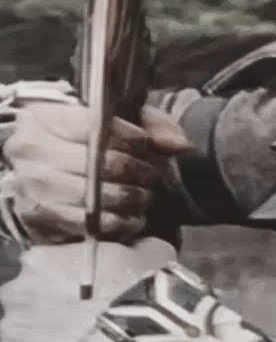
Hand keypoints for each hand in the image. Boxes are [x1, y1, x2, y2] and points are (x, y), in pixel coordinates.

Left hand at [0, 238, 176, 341]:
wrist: (138, 334)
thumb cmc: (140, 286)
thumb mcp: (149, 252)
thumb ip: (132, 248)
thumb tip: (138, 248)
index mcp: (40, 259)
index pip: (40, 263)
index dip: (61, 274)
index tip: (81, 284)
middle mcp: (16, 290)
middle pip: (24, 296)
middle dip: (45, 303)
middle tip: (78, 313)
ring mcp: (13, 329)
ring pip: (22, 329)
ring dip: (42, 332)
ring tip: (75, 340)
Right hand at [2, 103, 193, 243]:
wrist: (43, 171)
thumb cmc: (87, 141)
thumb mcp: (120, 119)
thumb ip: (154, 125)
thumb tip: (178, 145)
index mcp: (45, 117)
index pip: (98, 127)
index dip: (131, 139)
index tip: (145, 146)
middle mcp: (32, 150)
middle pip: (100, 163)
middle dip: (136, 171)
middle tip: (151, 175)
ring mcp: (32, 185)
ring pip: (96, 195)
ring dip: (130, 198)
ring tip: (142, 195)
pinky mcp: (40, 217)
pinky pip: (90, 223)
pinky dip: (119, 222)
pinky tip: (130, 216)